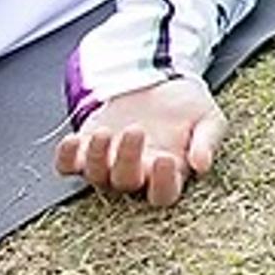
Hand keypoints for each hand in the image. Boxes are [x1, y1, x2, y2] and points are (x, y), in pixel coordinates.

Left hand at [57, 77, 225, 206]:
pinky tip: (73, 140)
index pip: (163, 193)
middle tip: (136, 130)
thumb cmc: (188, 106)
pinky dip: (65, 157)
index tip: (166, 158)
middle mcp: (136, 174)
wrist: (161, 81)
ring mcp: (108, 163)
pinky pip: (67, 165)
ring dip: (96, 158)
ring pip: (95, 176)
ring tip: (105, 132)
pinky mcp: (85, 149)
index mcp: (169, 173)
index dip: (162, 183)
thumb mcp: (209, 119)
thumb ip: (207, 141)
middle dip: (127, 160)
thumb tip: (202, 165)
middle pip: (125, 183)